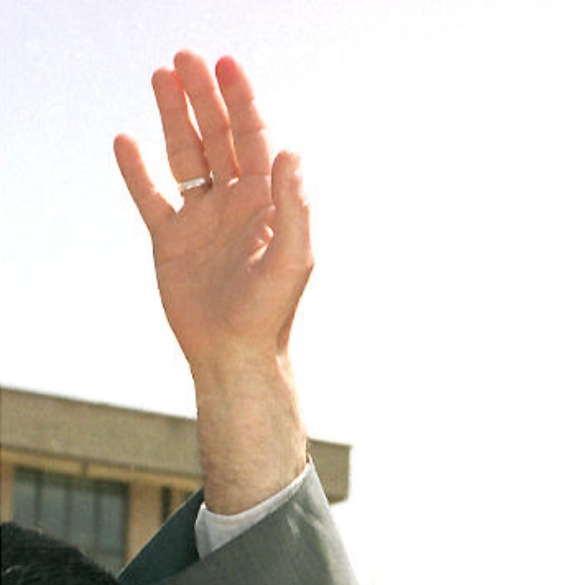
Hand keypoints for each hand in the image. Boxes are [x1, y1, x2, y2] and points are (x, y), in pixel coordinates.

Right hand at [115, 52, 310, 511]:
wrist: (236, 354)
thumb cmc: (271, 311)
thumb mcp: (292, 257)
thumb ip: (293, 205)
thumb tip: (291, 152)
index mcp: (266, 203)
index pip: (254, 140)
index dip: (241, 101)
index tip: (226, 65)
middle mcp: (235, 205)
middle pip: (217, 138)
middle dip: (203, 98)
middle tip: (186, 58)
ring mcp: (202, 220)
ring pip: (185, 156)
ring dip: (173, 118)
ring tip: (160, 76)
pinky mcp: (171, 241)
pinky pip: (151, 196)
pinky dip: (136, 170)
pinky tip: (125, 141)